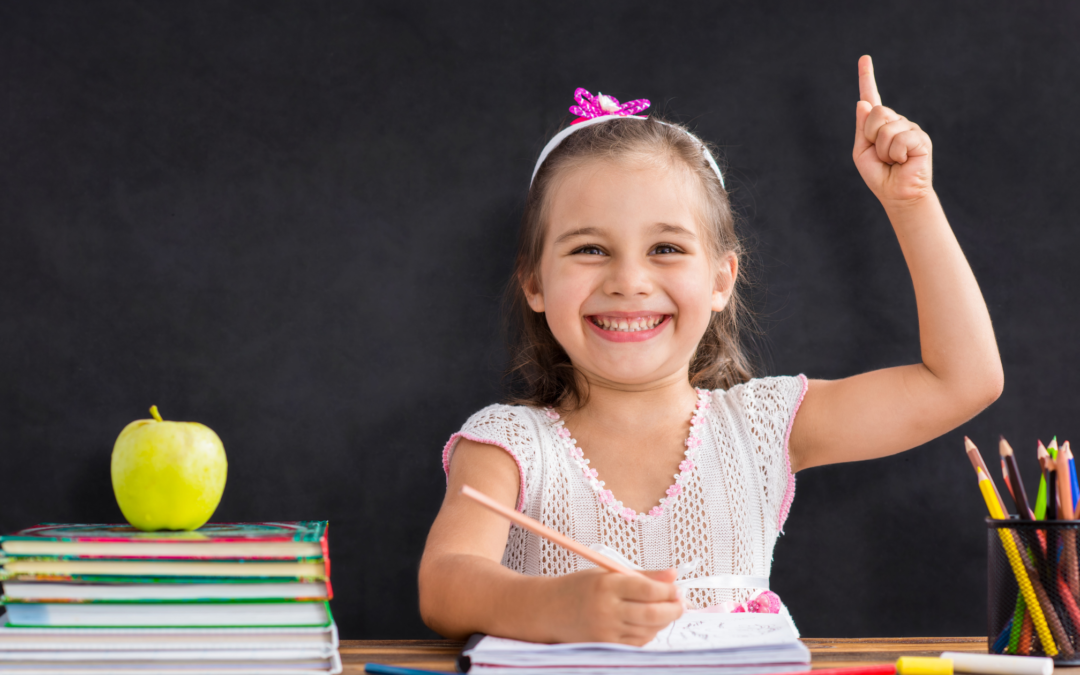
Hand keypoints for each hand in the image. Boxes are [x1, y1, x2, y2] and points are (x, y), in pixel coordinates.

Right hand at [546, 567, 682, 644]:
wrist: (548, 611)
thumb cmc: (579, 588)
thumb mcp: (607, 574)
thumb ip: (642, 576)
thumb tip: (673, 575)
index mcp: (606, 585)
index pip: (648, 589)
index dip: (668, 590)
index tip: (677, 588)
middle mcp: (606, 610)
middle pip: (652, 614)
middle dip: (673, 609)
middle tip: (682, 602)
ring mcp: (606, 631)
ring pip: (648, 630)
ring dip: (663, 621)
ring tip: (666, 610)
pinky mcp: (605, 646)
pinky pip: (637, 642)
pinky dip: (649, 633)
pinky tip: (648, 623)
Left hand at [853, 55, 933, 204]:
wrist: (897, 194)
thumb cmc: (879, 174)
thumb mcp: (862, 151)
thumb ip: (862, 128)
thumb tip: (863, 102)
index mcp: (879, 124)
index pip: (872, 97)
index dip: (866, 77)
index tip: (864, 57)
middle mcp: (896, 121)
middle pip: (875, 113)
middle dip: (871, 136)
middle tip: (881, 155)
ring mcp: (910, 128)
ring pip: (885, 128)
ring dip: (883, 150)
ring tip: (892, 161)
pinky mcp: (920, 138)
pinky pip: (899, 140)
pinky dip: (895, 155)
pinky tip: (902, 162)